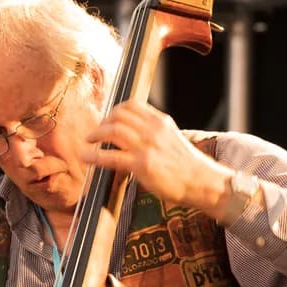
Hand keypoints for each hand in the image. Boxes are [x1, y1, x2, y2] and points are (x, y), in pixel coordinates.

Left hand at [83, 100, 228, 214]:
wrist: (201, 181)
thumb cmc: (187, 165)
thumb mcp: (172, 138)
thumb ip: (155, 132)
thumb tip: (134, 132)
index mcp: (160, 121)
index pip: (131, 105)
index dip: (114, 110)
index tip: (108, 119)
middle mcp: (152, 129)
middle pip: (118, 115)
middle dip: (102, 122)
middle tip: (95, 133)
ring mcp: (146, 146)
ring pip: (112, 131)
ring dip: (96, 135)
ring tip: (89, 142)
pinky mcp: (141, 164)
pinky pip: (111, 157)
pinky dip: (94, 156)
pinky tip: (86, 157)